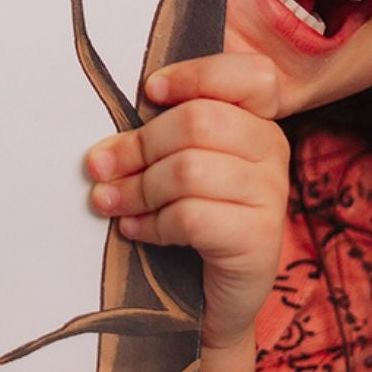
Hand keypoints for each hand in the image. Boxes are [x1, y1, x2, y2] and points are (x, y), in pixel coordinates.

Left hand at [86, 53, 289, 351]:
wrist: (210, 297)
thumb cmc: (189, 215)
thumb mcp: (175, 163)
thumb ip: (161, 134)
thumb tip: (106, 144)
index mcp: (257, 119)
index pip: (250, 75)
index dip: (197, 74)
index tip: (149, 92)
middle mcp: (273, 150)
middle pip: (198, 122)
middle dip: (138, 145)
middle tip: (99, 166)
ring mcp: (272, 195)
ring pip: (188, 170)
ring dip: (136, 188)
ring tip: (109, 202)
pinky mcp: (261, 239)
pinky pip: (192, 217)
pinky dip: (152, 223)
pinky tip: (135, 230)